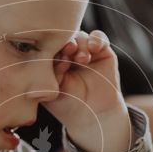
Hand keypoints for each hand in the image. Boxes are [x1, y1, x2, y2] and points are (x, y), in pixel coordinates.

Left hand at [45, 30, 131, 151]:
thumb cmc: (68, 104)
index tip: (55, 60)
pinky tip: (93, 49)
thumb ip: (50, 70)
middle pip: (65, 37)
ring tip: (82, 59)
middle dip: (66, 42)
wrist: (92, 115)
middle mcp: (68, 53)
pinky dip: (96, 39)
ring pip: (80, 36)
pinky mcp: (102, 52)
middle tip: (68, 50)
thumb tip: (52, 52)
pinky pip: (99, 37)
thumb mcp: (53, 88)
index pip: (49, 45)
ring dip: (80, 44)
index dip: (52, 48)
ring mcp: (85, 52)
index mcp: (52, 60)